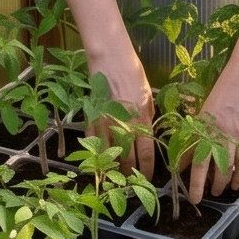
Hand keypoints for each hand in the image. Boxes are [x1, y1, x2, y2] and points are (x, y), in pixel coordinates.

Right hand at [83, 45, 156, 176]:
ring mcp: (104, 123)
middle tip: (132, 180)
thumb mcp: (148, 96)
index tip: (148, 178)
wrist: (110, 58)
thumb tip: (146, 133)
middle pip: (126, 159)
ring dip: (112, 166)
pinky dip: (95, 150)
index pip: (145, 154)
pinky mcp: (91, 118)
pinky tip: (98, 156)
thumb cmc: (133, 74)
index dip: (147, 169)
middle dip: (130, 173)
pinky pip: (92, 140)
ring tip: (115, 174)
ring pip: (108, 154)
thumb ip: (148, 117)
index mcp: (141, 121)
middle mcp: (122, 126)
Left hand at [188, 64, 238, 205]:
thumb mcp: (206, 109)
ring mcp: (234, 134)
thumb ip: (196, 131)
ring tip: (218, 192)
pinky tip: (236, 184)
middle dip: (203, 185)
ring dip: (221, 182)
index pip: (193, 156)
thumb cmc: (225, 90)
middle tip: (201, 197)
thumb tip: (186, 152)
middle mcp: (216, 132)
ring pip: (226, 166)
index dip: (190, 176)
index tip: (186, 190)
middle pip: (207, 165)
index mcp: (202, 125)